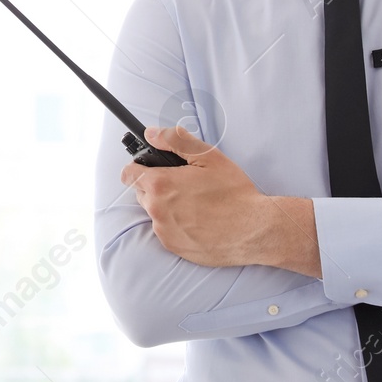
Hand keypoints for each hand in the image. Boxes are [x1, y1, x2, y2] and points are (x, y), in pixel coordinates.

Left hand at [120, 124, 269, 266]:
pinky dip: (176, 224)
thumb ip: (174, 141)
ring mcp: (164, 230)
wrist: (253, 230)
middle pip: (141, 192)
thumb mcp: (208, 157)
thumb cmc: (234, 193)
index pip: (128, 174)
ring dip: (165, 206)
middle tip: (182, 184)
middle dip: (155, 186)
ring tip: (194, 203)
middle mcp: (156, 209)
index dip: (138, 167)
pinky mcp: (173, 247)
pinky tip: (198, 220)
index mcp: (160, 184)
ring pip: (154, 212)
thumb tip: (151, 134)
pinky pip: (165, 230)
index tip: (150, 167)